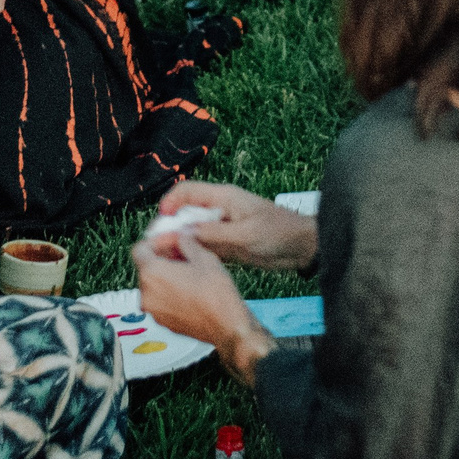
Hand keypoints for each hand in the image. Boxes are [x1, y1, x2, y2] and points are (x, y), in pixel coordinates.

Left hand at [132, 228, 271, 381]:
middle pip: (146, 268)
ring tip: (189, 272)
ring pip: (154, 285)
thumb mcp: (203, 257)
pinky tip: (190, 289)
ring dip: (167, 275)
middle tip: (183, 253)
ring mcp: (154, 311)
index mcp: (152, 274)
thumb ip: (185, 242)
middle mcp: (146, 294)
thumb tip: (181, 237)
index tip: (171, 241)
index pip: (140, 250)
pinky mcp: (163, 322)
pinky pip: (160, 301)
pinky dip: (170, 292)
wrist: (227, 326)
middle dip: (163, 258)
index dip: (156, 242)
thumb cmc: (216, 293)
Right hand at [154, 180, 317, 273]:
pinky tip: (183, 266)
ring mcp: (222, 227)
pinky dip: (193, 254)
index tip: (159, 225)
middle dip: (169, 229)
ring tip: (165, 260)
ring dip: (179, 243)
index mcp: (223, 197)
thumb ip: (213, 234)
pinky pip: (203, 247)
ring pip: (192, 232)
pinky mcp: (227, 244)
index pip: (186, 192)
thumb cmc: (278, 233)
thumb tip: (182, 233)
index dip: (169, 205)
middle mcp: (219, 210)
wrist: (302, 247)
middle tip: (157, 249)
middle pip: (185, 214)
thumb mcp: (245, 235)